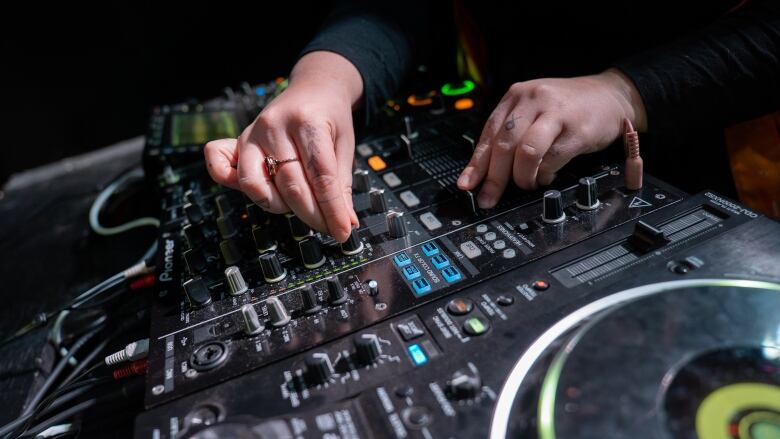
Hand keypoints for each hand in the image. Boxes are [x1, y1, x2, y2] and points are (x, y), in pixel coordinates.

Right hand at [204, 52, 363, 241]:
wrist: (314, 87)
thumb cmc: (330, 117)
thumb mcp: (344, 145)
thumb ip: (341, 184)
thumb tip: (345, 223)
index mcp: (308, 121)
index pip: (320, 176)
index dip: (332, 209)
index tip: (342, 231)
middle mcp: (275, 126)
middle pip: (290, 185)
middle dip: (312, 215)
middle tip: (328, 227)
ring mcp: (253, 133)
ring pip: (257, 185)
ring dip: (279, 206)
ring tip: (298, 205)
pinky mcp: (238, 141)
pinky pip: (221, 167)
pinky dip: (231, 184)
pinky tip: (259, 190)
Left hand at [457, 69, 646, 207]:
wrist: (612, 95)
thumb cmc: (569, 108)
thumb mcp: (534, 111)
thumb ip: (512, 135)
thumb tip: (487, 172)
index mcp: (516, 96)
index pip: (488, 133)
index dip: (476, 164)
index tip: (467, 185)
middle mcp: (533, 100)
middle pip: (504, 145)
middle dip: (495, 177)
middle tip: (489, 197)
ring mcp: (555, 113)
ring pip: (525, 152)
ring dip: (522, 176)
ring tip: (526, 184)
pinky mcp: (577, 129)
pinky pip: (552, 159)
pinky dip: (545, 175)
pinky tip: (546, 176)